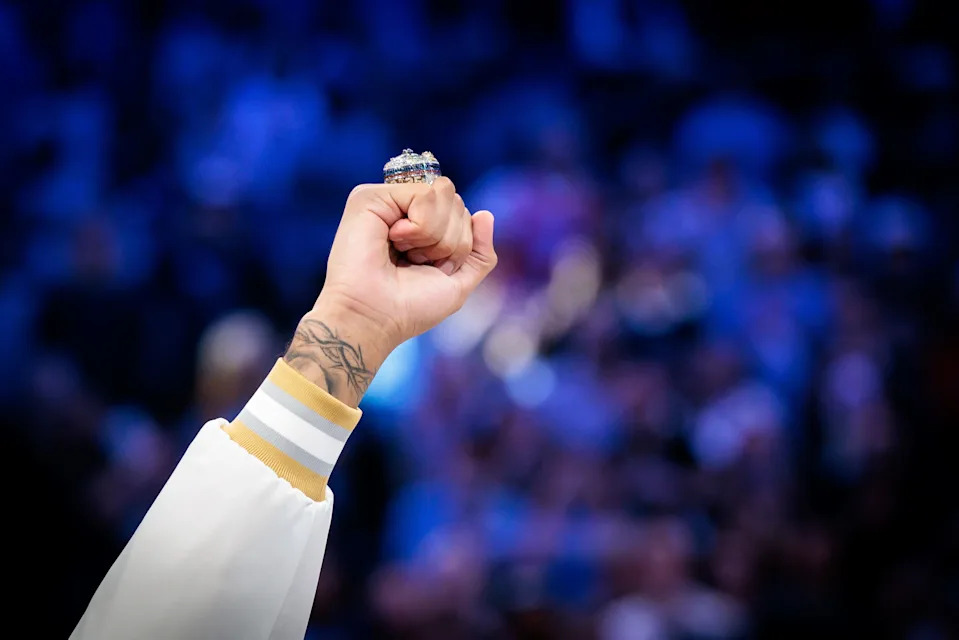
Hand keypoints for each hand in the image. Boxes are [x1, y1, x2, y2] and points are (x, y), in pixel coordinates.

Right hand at [284, 177, 496, 405]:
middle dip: (450, 240)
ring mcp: (387, 201)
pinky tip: (395, 240)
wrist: (376, 317)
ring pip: (443, 193)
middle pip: (456, 200)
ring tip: (405, 253)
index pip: (461, 212)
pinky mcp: (370, 197)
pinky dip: (421, 227)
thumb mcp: (458, 282)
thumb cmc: (410, 307)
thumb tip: (485, 213)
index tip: (430, 268)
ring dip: (435, 235)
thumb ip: (480, 252)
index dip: (459, 244)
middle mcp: (402, 210)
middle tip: (416, 262)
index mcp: (420, 227)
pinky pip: (424, 194)